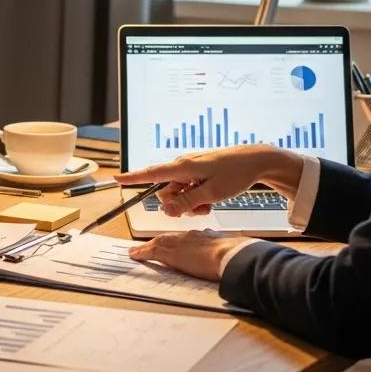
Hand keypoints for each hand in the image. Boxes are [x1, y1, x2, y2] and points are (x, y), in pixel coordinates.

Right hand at [114, 145, 302, 216]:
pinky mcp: (197, 172)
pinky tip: (211, 198)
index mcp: (182, 167)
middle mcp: (182, 166)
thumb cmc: (235, 174)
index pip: (151, 174)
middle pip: (165, 192)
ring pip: (178, 193)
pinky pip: (188, 189)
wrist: (255, 160)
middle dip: (178, 205)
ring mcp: (189, 169)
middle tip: (200, 208)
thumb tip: (165, 210)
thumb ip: (186, 203)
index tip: (115, 179)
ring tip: (210, 203)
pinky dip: (196, 197)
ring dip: (190, 203)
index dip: (133, 178)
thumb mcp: (211, 194)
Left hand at [129, 230, 255, 282]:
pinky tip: (134, 254)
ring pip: (158, 242)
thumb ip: (227, 254)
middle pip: (169, 238)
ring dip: (147, 247)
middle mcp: (190, 236)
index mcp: (205, 237)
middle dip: (159, 242)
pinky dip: (141, 252)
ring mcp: (179, 243)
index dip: (177, 242)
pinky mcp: (170, 253)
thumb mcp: (230, 252)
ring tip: (138, 251)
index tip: (174, 245)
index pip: (186, 238)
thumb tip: (232, 263)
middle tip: (148, 246)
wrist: (229, 256)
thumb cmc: (235, 255)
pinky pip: (151, 251)